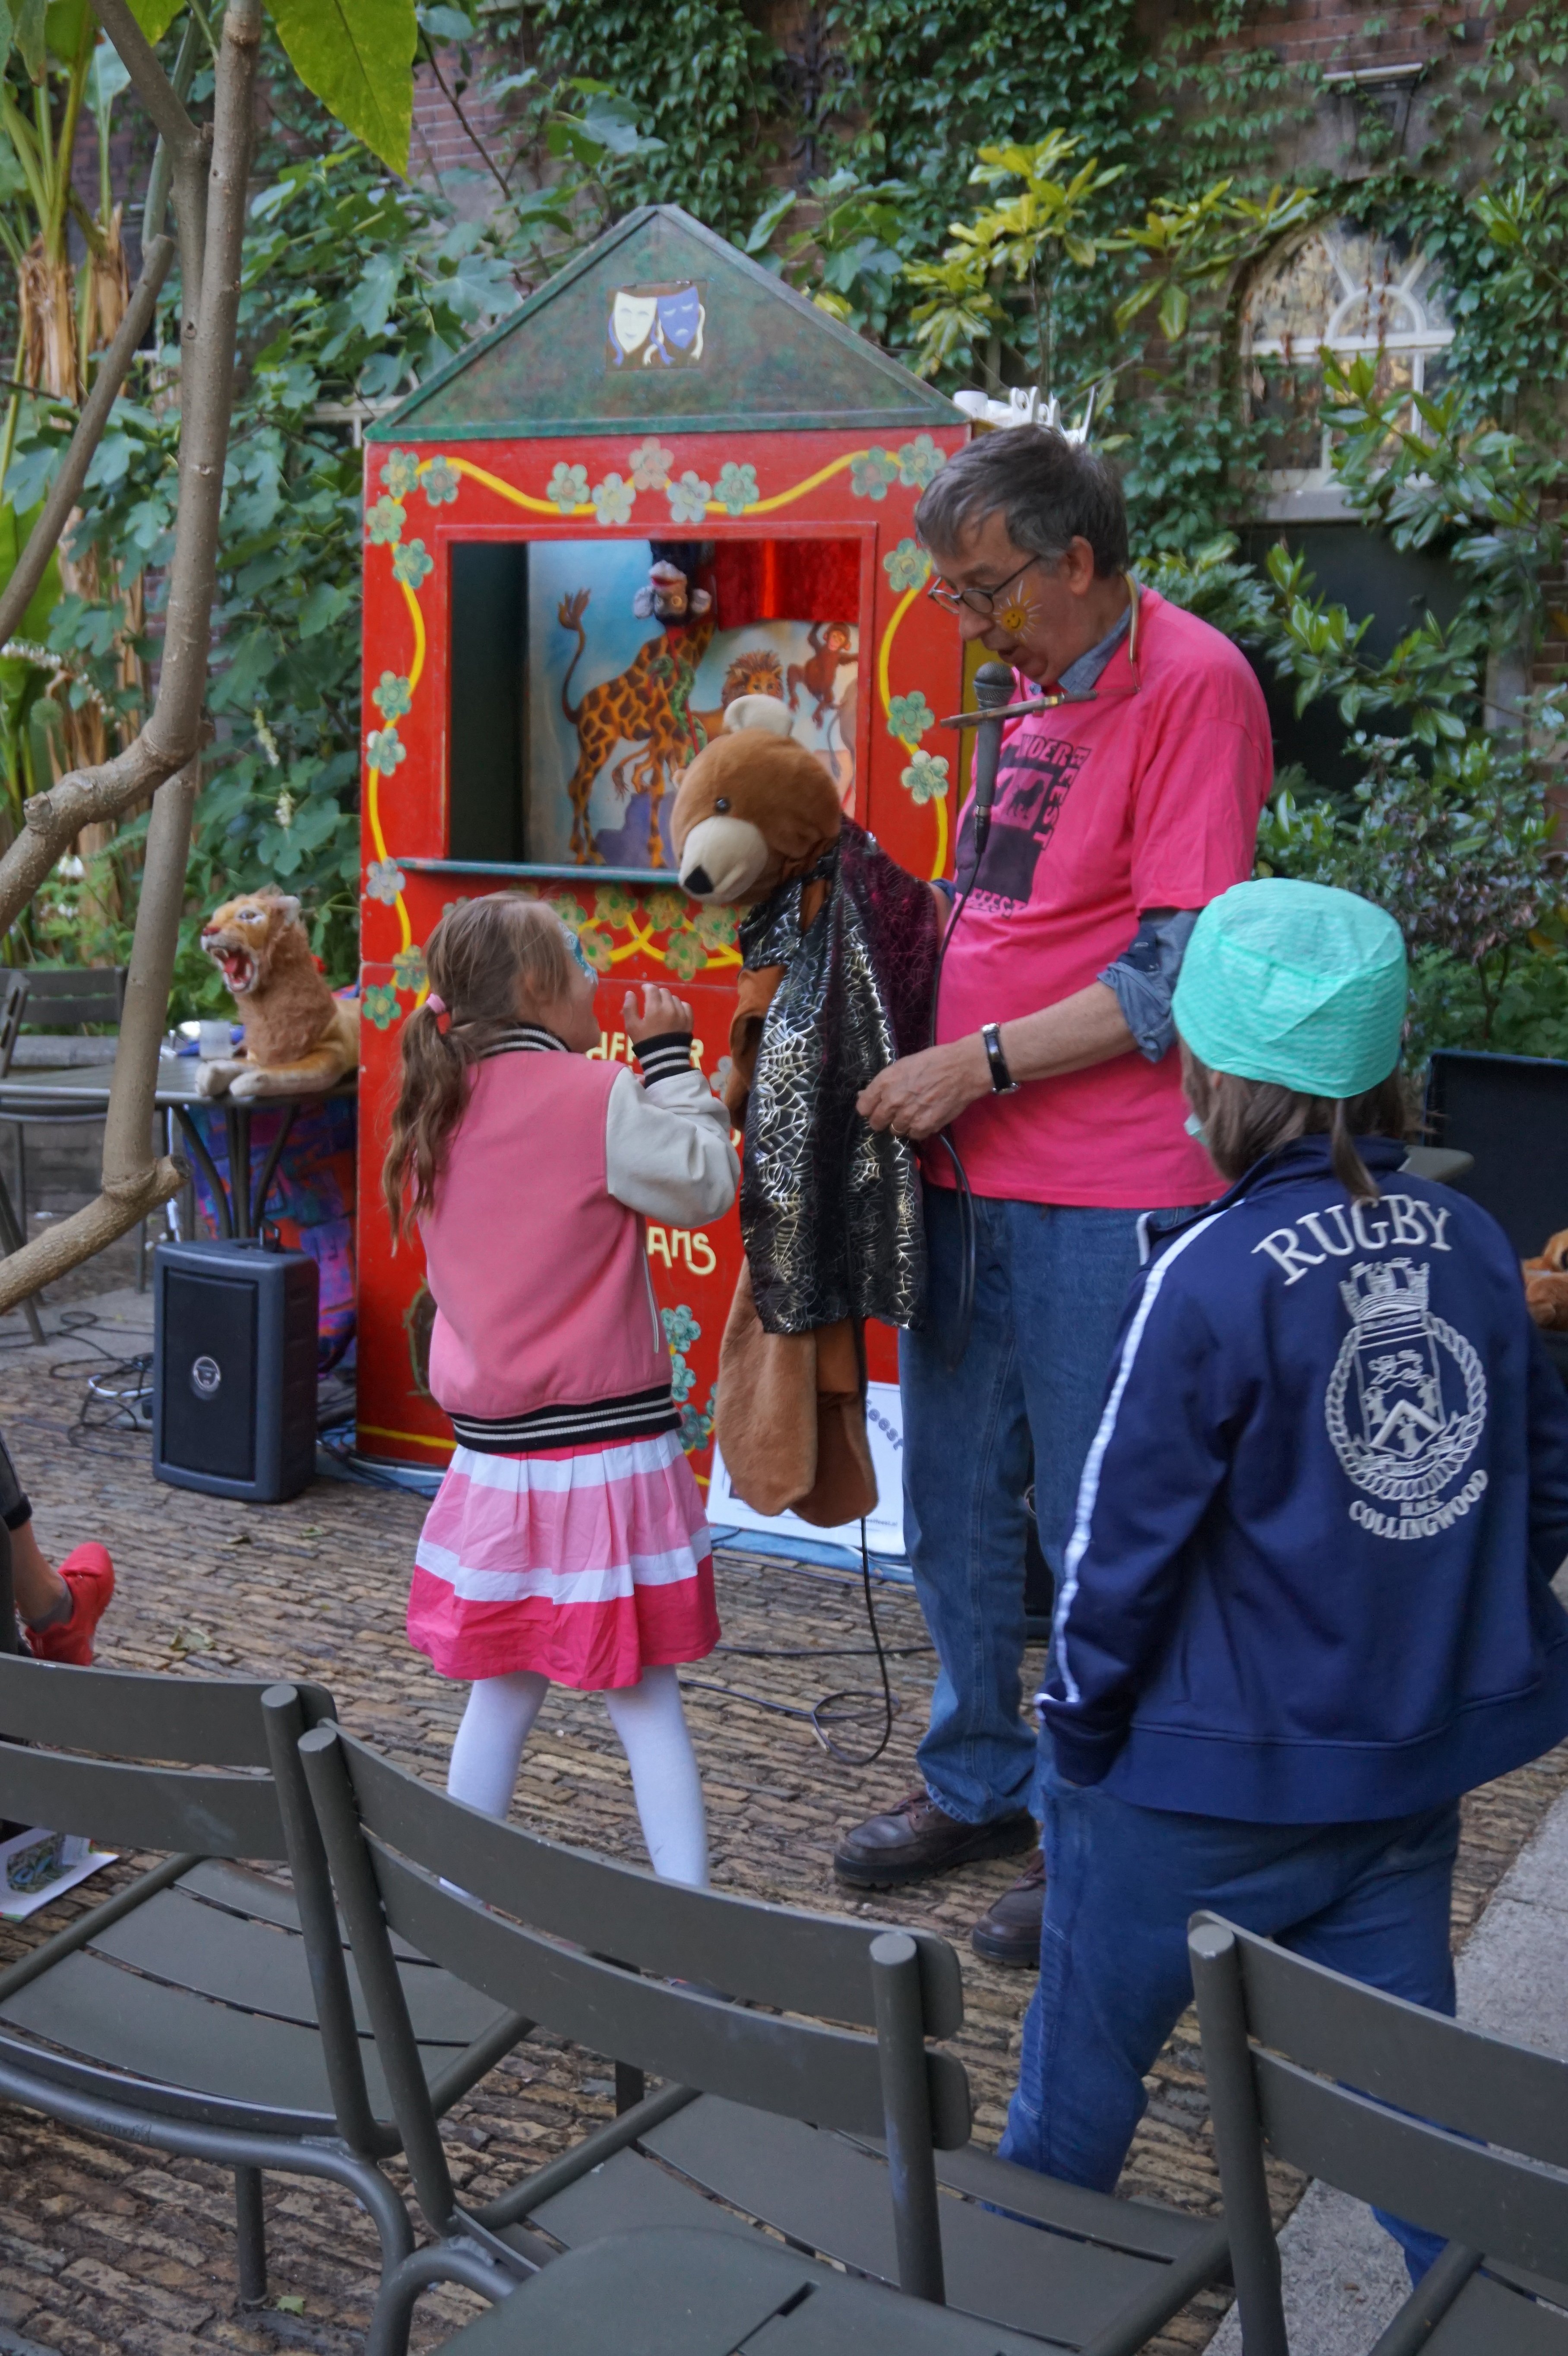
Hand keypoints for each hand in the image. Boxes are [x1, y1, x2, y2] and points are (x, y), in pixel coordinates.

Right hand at [624, 983, 692, 1043]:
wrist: (664, 1060)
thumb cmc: (645, 1043)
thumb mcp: (632, 1027)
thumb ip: (629, 1008)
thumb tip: (630, 993)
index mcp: (655, 1008)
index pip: (652, 989)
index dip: (646, 988)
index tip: (644, 990)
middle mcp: (670, 1008)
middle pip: (664, 992)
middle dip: (657, 994)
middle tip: (652, 1001)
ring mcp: (682, 1014)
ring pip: (674, 999)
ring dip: (667, 1000)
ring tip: (663, 1008)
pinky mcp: (689, 1021)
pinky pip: (686, 1006)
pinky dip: (679, 1006)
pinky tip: (674, 1012)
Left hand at [856, 1036, 990, 1141]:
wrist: (962, 1068)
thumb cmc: (933, 1062)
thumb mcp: (902, 1066)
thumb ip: (882, 1084)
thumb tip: (864, 1096)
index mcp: (885, 1082)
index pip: (863, 1107)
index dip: (870, 1108)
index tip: (877, 1107)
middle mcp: (893, 1100)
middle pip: (876, 1123)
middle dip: (884, 1119)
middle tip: (896, 1112)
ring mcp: (908, 1115)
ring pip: (895, 1130)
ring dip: (902, 1124)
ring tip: (915, 1112)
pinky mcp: (924, 1126)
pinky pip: (913, 1135)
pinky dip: (918, 1129)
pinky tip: (925, 1117)